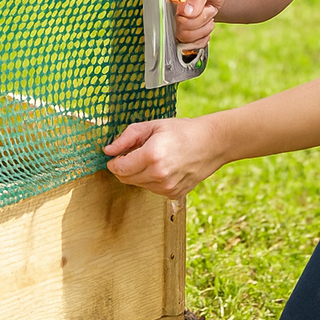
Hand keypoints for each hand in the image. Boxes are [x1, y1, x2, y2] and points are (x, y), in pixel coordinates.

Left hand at [103, 116, 223, 199]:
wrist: (212, 143)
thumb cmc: (183, 131)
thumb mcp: (152, 125)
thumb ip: (126, 137)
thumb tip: (108, 150)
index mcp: (152, 155)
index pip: (119, 168)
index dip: (114, 161)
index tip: (116, 155)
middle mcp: (158, 175)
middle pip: (126, 179)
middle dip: (125, 167)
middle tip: (135, 153)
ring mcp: (167, 187)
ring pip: (138, 185)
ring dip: (139, 173)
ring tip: (154, 157)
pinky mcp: (174, 194)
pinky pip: (152, 189)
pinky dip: (152, 179)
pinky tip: (164, 167)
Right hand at [170, 0, 225, 48]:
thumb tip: (186, 13)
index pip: (177, 17)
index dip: (196, 16)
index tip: (207, 6)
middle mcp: (170, 12)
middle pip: (181, 30)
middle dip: (202, 21)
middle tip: (210, 9)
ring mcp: (175, 24)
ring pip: (185, 39)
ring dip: (203, 30)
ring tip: (208, 17)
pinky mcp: (183, 34)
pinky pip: (190, 46)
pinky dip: (202, 39)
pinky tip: (205, 27)